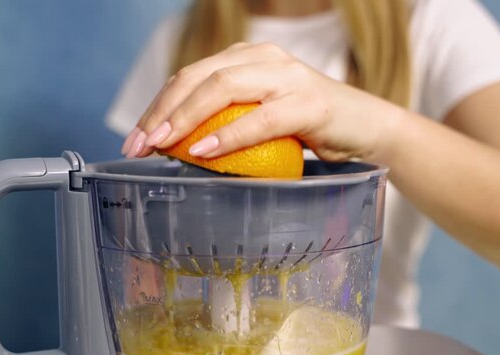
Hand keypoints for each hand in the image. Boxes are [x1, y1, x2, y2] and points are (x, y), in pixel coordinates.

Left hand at [120, 42, 404, 162]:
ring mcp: (287, 77)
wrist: (366, 128)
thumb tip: (175, 150)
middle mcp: (263, 58)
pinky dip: (229, 135)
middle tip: (138, 146)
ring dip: (185, 117)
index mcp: (246, 59)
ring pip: (223, 87)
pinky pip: (262, 119)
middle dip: (161, 112)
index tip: (134, 139)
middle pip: (198, 77)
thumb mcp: (259, 121)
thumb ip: (225, 123)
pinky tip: (204, 150)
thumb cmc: (308, 129)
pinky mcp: (308, 103)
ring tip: (161, 145)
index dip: (157, 106)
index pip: (189, 76)